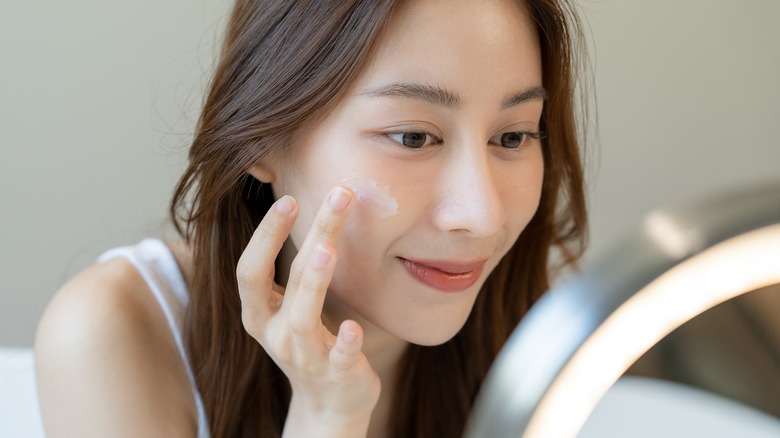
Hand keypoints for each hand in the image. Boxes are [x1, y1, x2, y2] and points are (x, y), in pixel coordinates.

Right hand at [236, 186, 379, 436]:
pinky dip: (343, 343)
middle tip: (337, 195)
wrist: (328, 405)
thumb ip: (296, 267)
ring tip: (327, 249)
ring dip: (313, 282)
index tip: (290, 199)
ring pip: (301, 318)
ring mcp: (304, 356)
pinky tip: (352, 327)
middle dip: (308, 235)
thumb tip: (318, 207)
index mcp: (260, 313)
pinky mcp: (336, 375)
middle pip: (285, 280)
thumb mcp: (291, 306)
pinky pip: (337, 359)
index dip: (266, 235)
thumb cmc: (310, 342)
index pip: (250, 270)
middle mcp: (275, 334)